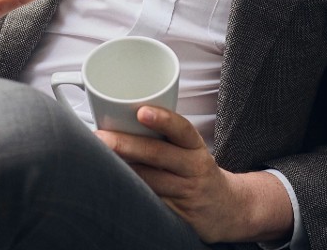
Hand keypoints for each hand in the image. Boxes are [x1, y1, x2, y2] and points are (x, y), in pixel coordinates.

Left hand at [95, 107, 292, 243]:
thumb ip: (164, 135)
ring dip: (123, 169)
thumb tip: (120, 116)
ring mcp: (187, 194)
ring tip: (98, 160)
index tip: (141, 111)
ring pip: (150, 181)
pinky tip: (115, 186)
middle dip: (126, 145)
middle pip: (158, 154)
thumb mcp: (190, 149)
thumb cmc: (197, 170)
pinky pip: (151, 203)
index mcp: (195, 147)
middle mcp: (194, 169)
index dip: (163, 119)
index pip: (182, 129)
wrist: (228, 209)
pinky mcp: (179, 216)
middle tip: (100, 137)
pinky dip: (133, 193)